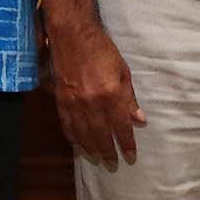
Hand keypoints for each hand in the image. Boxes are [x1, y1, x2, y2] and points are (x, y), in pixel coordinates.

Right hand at [53, 22, 145, 166]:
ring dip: (90, 148)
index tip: (131, 155)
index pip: (121, 126)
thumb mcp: (123, 71)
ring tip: (97, 157)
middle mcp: (92, 102)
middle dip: (108, 151)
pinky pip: (67, 124)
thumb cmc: (102, 50)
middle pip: (101, 134)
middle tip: (113, 163)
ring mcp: (74, 102)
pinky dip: (73, 137)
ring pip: (82, 133)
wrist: (72, 36)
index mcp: (111, 94)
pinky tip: (79, 144)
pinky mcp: (60, 99)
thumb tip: (139, 120)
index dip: (126, 142)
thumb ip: (129, 98)